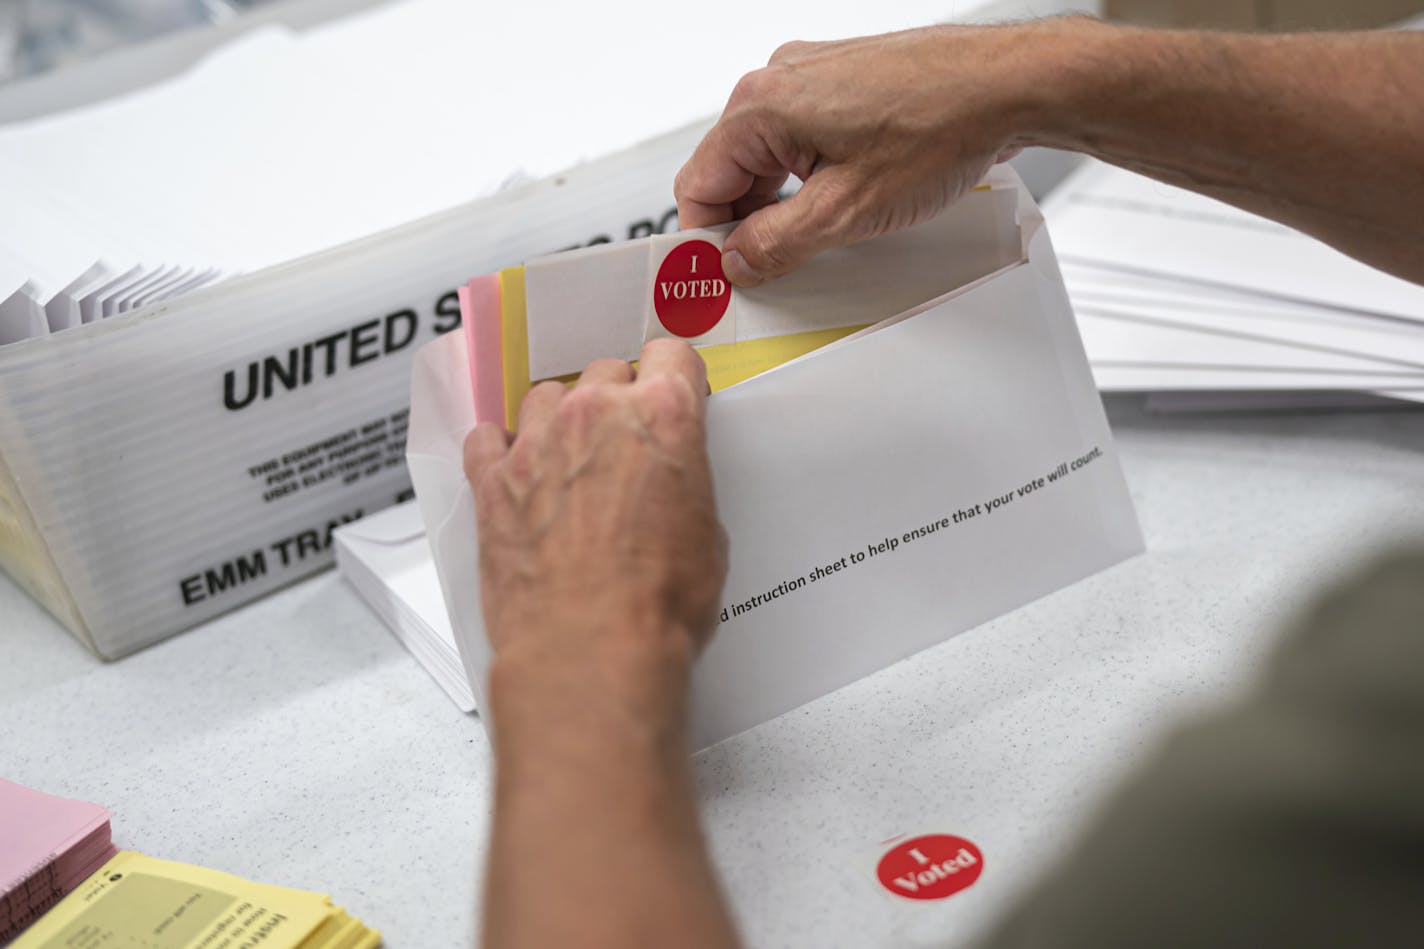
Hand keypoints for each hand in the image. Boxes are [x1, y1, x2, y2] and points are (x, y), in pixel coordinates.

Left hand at [464, 339, 727, 734]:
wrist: (591, 650)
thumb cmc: (655, 605)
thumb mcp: (708, 535)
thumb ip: (684, 484)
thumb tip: (671, 488)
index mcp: (663, 417)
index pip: (671, 356)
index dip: (676, 377)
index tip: (673, 392)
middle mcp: (595, 416)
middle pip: (606, 372)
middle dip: (618, 401)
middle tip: (625, 443)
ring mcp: (537, 443)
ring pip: (546, 396)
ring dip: (560, 420)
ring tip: (570, 461)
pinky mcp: (492, 481)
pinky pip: (486, 438)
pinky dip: (501, 450)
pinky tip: (517, 474)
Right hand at [674, 19, 1092, 285]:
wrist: (1008, 87)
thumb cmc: (941, 126)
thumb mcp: (845, 212)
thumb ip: (775, 243)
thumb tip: (738, 260)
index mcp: (760, 105)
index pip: (697, 184)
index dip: (706, 241)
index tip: (720, 276)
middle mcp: (779, 81)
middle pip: (731, 171)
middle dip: (747, 224)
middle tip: (772, 268)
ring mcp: (812, 77)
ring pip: (769, 158)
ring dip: (782, 203)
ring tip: (823, 235)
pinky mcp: (843, 83)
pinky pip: (803, 140)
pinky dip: (811, 177)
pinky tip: (844, 202)